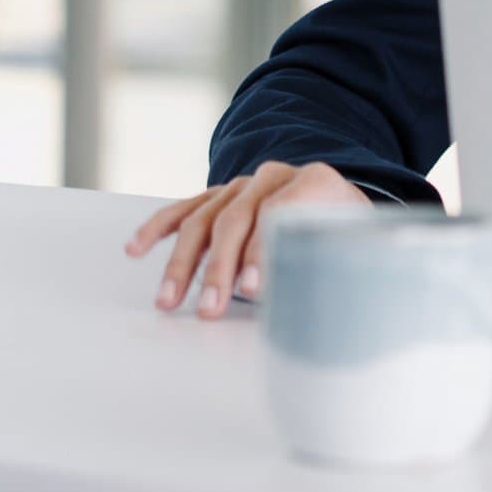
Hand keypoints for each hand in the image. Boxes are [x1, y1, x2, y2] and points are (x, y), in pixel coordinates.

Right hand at [126, 161, 369, 317]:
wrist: (341, 205)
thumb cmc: (346, 235)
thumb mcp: (356, 248)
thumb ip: (336, 268)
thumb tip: (312, 313)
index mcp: (316, 183)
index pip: (281, 213)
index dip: (263, 253)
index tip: (251, 290)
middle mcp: (274, 177)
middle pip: (236, 219)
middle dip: (219, 267)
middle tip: (209, 307)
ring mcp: (242, 185)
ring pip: (204, 219)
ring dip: (183, 262)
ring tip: (168, 299)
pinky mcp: (218, 196)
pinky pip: (183, 210)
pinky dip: (158, 229)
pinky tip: (136, 248)